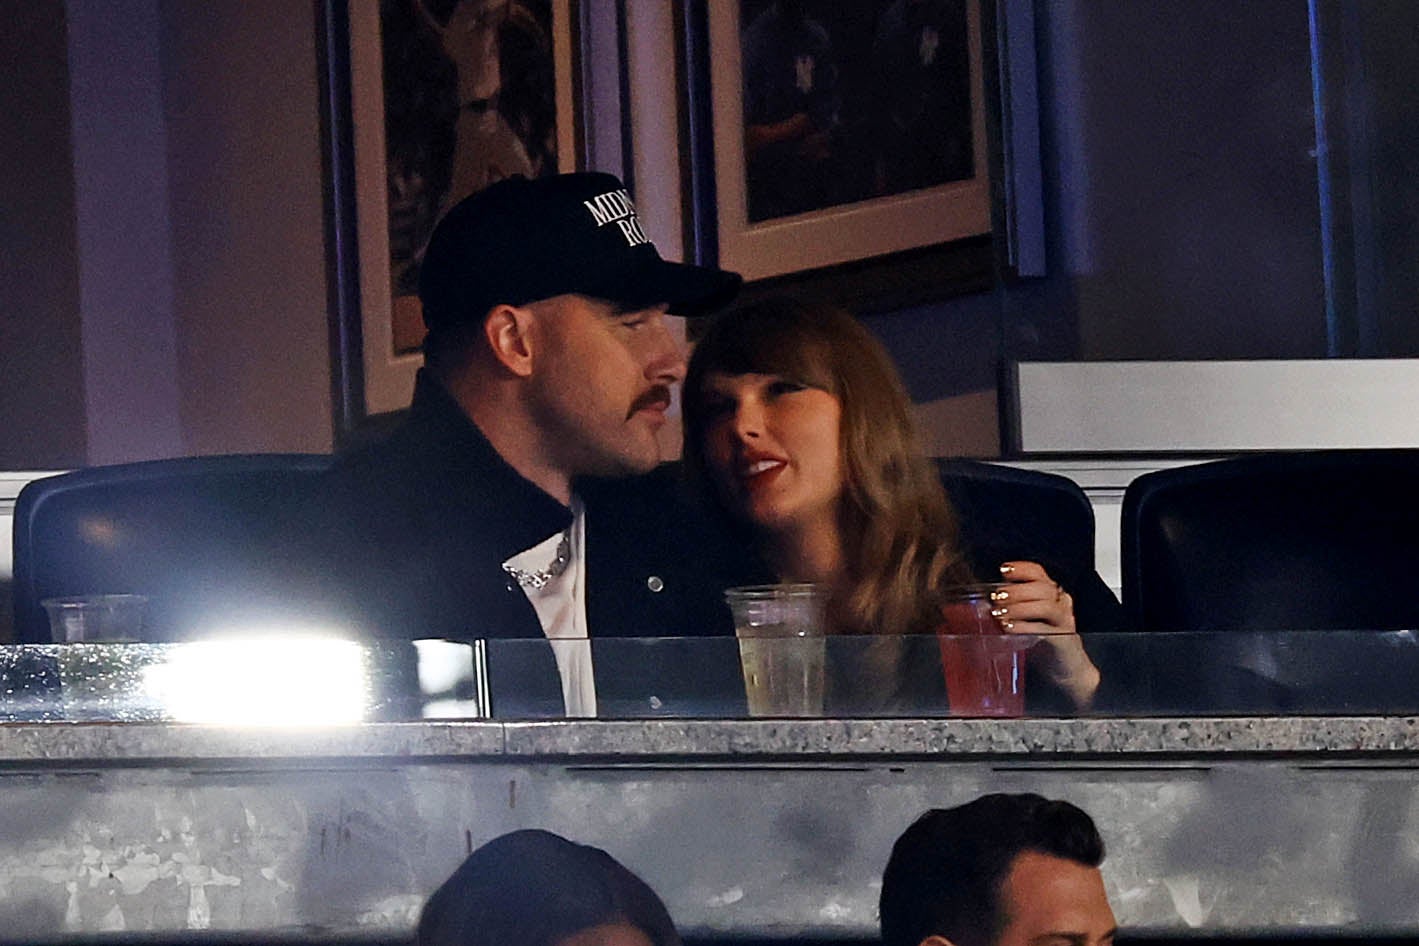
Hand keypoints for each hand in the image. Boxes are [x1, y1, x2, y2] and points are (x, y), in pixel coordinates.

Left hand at [994, 561, 1099, 709]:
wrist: (1066, 669)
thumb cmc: (1042, 642)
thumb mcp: (1025, 619)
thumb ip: (1010, 608)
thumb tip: (985, 602)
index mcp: (1050, 593)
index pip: (1038, 573)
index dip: (1021, 569)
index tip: (1003, 570)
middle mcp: (1061, 604)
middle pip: (1042, 588)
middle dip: (1017, 591)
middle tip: (997, 597)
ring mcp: (1064, 621)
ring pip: (1046, 606)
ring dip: (1020, 607)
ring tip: (1000, 614)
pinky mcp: (1064, 640)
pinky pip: (1045, 630)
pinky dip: (1025, 627)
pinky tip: (1010, 628)